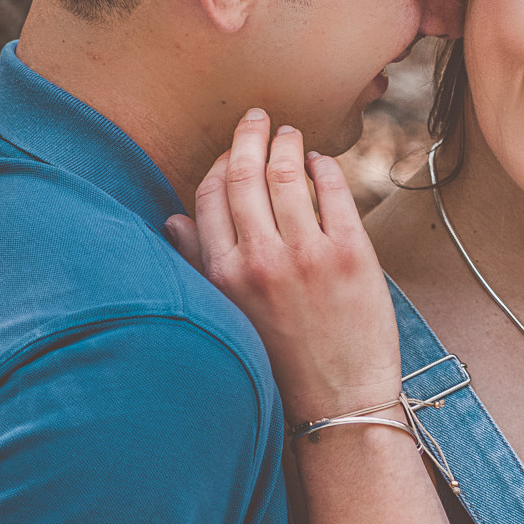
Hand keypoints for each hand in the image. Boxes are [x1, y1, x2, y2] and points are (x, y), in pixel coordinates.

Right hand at [165, 109, 401, 424]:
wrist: (339, 404)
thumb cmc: (282, 363)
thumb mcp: (229, 317)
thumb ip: (198, 266)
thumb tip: (172, 219)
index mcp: (223, 275)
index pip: (210, 196)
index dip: (221, 164)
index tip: (233, 150)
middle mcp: (260, 261)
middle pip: (246, 174)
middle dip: (250, 137)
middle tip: (259, 119)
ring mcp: (307, 255)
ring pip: (288, 174)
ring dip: (288, 144)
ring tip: (291, 134)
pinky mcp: (351, 255)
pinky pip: (333, 192)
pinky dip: (324, 168)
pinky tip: (320, 163)